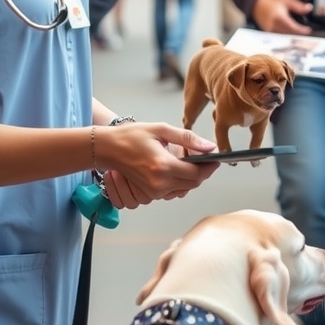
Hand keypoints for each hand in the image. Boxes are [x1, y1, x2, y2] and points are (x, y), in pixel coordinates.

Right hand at [97, 123, 219, 208]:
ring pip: (184, 188)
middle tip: (204, 156)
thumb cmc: (131, 136)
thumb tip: (210, 147)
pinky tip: (175, 166)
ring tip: (186, 158)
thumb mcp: (162, 130)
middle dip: (203, 171)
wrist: (108, 148)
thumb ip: (188, 139)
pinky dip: (179, 180)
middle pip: (193, 183)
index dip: (210, 167)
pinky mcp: (150, 194)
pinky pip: (173, 190)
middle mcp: (159, 183)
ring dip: (191, 176)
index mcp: (163, 166)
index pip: (197, 173)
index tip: (217, 158)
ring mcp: (154, 191)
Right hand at [252, 0, 313, 34]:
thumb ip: (298, 6)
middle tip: (306, 33)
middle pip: (289, 34)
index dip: (301, 30)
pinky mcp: (269, 34)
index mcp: (279, 17)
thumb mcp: (287, 0)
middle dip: (299, 34)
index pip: (292, 27)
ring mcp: (270, 31)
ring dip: (293, 36)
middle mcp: (274, 25)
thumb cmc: (273, 3)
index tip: (308, 30)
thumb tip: (309, 8)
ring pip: (285, 37)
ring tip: (300, 34)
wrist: (259, 6)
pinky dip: (286, 36)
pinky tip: (292, 34)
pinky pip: (280, 37)